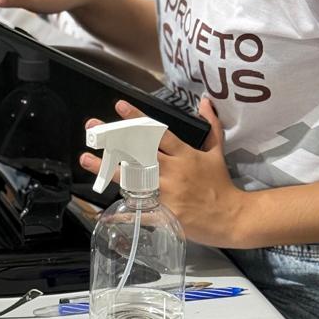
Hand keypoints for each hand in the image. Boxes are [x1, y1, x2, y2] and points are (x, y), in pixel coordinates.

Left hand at [80, 97, 247, 247]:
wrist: (232, 217)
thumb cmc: (222, 184)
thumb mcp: (217, 152)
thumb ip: (211, 126)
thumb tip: (206, 102)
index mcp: (184, 155)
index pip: (158, 132)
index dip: (138, 119)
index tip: (120, 107)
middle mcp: (173, 171)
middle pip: (138, 152)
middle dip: (114, 139)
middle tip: (93, 128)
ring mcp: (168, 193)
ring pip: (133, 178)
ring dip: (107, 168)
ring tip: (86, 158)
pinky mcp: (167, 214)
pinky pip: (142, 212)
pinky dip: (124, 212)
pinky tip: (106, 211)